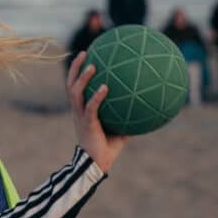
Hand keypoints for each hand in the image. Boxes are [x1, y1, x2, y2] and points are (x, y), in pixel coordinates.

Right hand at [66, 52, 128, 171]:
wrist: (97, 165)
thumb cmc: (107, 148)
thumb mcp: (119, 128)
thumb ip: (128, 115)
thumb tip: (147, 105)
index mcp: (81, 110)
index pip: (75, 86)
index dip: (77, 71)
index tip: (86, 55)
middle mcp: (78, 110)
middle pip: (70, 84)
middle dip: (76, 68)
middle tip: (85, 53)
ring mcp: (80, 117)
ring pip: (76, 93)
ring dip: (83, 78)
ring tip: (93, 66)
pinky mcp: (87, 124)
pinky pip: (91, 107)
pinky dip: (97, 96)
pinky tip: (105, 87)